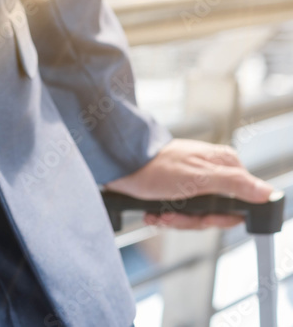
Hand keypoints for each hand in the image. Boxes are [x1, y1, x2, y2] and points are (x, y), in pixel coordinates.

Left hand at [105, 139, 274, 228]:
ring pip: (194, 216)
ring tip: (159, 214)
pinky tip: (152, 214)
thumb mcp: (200, 177)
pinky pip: (177, 213)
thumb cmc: (157, 167)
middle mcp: (211, 174)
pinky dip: (164, 216)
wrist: (119, 165)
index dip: (220, 217)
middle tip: (174, 215)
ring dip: (175, 220)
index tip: (203, 217)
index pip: (240, 204)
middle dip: (191, 220)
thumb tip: (266, 192)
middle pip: (215, 213)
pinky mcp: (174, 190)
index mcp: (224, 166)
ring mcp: (192, 182)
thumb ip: (235, 184)